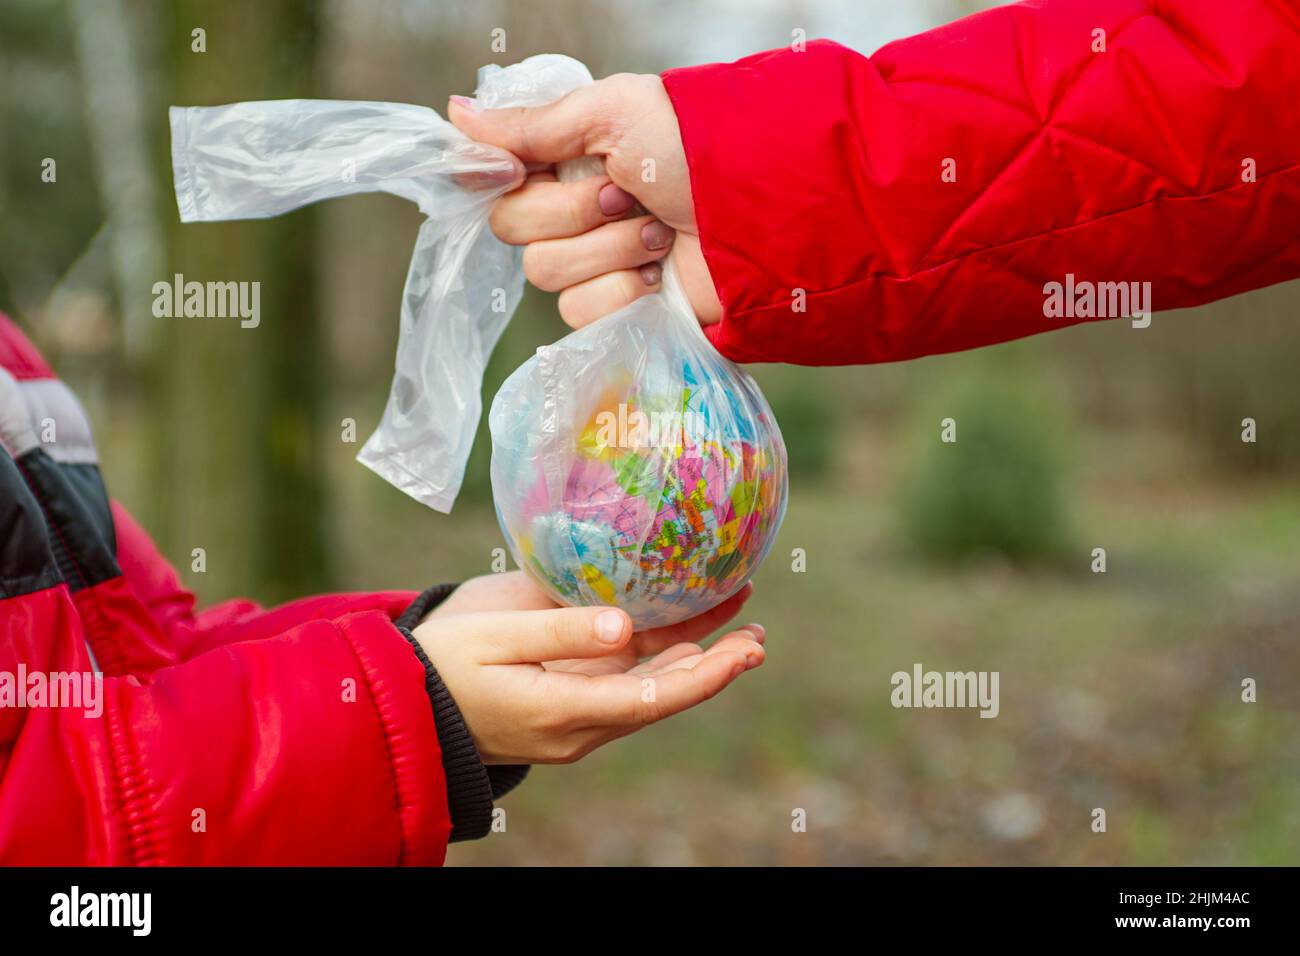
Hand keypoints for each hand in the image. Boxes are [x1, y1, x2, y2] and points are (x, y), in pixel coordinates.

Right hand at [412, 574, 764, 763]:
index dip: (705, 676)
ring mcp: (578, 713)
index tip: (746, 654)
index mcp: (563, 710)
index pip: (653, 698)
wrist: (405, 704)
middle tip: (758, 637)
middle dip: (716, 666)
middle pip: (664, 696)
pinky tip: (687, 632)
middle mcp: (582, 721)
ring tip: (745, 627)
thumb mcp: (494, 637)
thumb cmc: (441, 663)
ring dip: (697, 658)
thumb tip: (625, 625)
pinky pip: (628, 681)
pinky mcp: (570, 698)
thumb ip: (559, 630)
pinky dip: (664, 655)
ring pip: (651, 687)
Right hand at [448, 74, 721, 329]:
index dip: (505, 177)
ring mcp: (593, 263)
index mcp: (565, 159)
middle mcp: (571, 210)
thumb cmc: (695, 149)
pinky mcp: (615, 310)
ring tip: (660, 232)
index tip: (525, 169)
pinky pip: (580, 311)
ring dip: (610, 250)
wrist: (758, 216)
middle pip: (511, 227)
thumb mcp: (612, 114)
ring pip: (545, 273)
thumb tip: (456, 113)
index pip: (495, 177)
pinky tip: (660, 275)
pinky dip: (623, 290)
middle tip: (627, 196)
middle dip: (573, 211)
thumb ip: (533, 124)